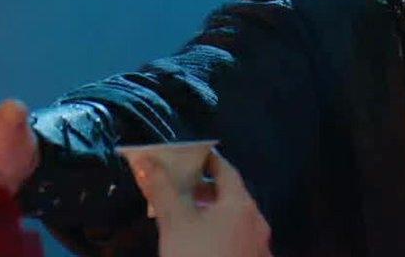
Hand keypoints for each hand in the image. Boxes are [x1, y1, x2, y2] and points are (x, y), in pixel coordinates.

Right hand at [128, 149, 271, 256]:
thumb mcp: (175, 223)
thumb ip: (161, 189)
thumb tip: (145, 160)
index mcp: (241, 205)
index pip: (226, 170)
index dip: (206, 160)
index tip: (187, 156)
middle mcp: (257, 223)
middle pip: (232, 195)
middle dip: (206, 188)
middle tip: (180, 185)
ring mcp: (259, 248)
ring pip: (235, 220)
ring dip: (213, 212)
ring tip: (186, 214)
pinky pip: (237, 240)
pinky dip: (220, 233)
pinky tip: (202, 243)